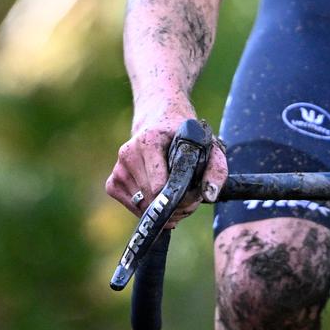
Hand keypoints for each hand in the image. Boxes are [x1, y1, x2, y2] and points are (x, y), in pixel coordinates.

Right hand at [105, 109, 227, 228]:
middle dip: (175, 206)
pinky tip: (159, 197)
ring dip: (162, 209)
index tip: (194, 196)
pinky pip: (130, 206)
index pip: (159, 186)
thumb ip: (216, 169)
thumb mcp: (209, 145)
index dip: (181, 198)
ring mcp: (119, 167)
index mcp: (149, 140)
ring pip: (142, 206)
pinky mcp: (113, 181)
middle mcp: (129, 152)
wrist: (159, 119)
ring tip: (176, 196)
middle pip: (152, 198)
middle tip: (189, 200)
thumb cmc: (186, 135)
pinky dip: (147, 209)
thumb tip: (209, 195)